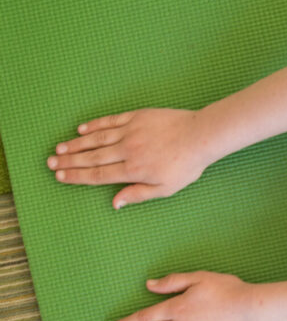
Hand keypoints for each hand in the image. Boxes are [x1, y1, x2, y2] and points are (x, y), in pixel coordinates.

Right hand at [48, 108, 214, 208]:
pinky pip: (110, 121)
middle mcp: (127, 150)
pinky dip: (95, 125)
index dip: (78, 176)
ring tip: (60, 149)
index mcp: (133, 170)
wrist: (200, 136)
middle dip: (69, 161)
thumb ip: (138, 194)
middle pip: (92, 157)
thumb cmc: (186, 165)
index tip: (61, 177)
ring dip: (76, 144)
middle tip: (51, 163)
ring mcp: (131, 131)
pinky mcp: (137, 116)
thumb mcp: (165, 188)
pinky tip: (82, 128)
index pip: (98, 175)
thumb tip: (115, 204)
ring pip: (97, 138)